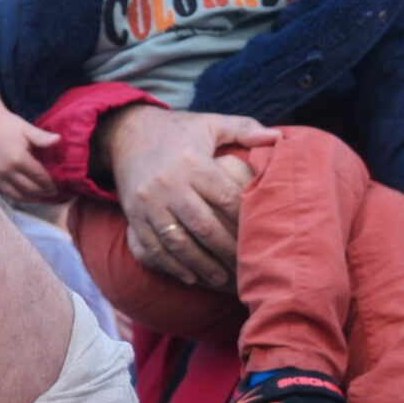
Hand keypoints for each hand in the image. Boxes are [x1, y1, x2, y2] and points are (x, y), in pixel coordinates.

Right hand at [0, 85, 61, 202]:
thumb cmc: (8, 125)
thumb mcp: (27, 129)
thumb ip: (42, 137)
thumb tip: (59, 139)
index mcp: (19, 159)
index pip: (38, 177)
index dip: (48, 184)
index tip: (55, 189)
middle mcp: (7, 171)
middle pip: (28, 188)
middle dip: (41, 193)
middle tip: (50, 194)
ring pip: (15, 194)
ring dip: (28, 198)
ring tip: (37, 198)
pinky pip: (2, 191)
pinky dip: (14, 195)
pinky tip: (21, 195)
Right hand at [99, 105, 278, 287]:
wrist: (125, 133)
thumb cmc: (177, 131)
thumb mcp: (210, 123)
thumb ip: (244, 129)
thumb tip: (278, 138)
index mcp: (192, 162)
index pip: (225, 197)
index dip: (245, 220)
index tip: (261, 237)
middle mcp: (169, 184)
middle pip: (204, 225)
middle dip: (227, 250)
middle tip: (246, 268)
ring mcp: (149, 202)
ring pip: (178, 241)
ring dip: (201, 264)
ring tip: (221, 279)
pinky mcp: (133, 214)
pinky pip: (152, 247)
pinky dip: (171, 265)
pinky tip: (190, 277)